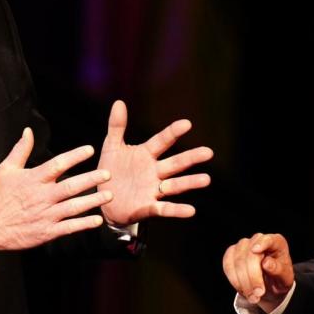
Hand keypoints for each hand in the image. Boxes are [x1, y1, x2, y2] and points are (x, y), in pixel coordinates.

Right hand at [0, 128, 112, 252]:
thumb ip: (21, 150)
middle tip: (108, 173)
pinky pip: (69, 227)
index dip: (74, 156)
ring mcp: (46, 215)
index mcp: (33, 179)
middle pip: (71, 186)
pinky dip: (83, 224)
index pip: (57, 164)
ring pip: (74, 207)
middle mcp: (42, 196)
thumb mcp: (6, 169)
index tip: (89, 150)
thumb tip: (28, 132)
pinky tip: (97, 219)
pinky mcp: (47, 231)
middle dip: (91, 179)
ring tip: (108, 195)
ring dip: (93, 201)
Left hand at [96, 100, 212, 224]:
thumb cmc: (111, 171)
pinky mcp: (148, 207)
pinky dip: (177, 210)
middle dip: (191, 158)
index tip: (187, 124)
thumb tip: (119, 103)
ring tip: (206, 179)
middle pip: (175, 164)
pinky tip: (191, 211)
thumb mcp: (111, 148)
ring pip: (175, 185)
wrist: (104, 200)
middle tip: (209, 152)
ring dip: (190, 182)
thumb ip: (116, 127)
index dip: (173, 132)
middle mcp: (154, 171)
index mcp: (146, 154)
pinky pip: (165, 208)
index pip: (162, 141)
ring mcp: (153, 189)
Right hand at [222, 233, 293, 313]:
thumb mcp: (285, 278)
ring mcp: (243, 245)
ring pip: (237, 261)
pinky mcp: (231, 254)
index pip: (268, 239)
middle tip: (258, 294)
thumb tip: (266, 263)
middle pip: (250, 255)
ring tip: (252, 297)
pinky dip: (234, 279)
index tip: (256, 250)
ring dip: (243, 282)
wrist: (270, 285)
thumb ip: (278, 270)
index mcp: (276, 242)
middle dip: (253, 277)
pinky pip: (227, 265)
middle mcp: (258, 240)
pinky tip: (243, 290)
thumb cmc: (279, 278)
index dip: (261, 243)